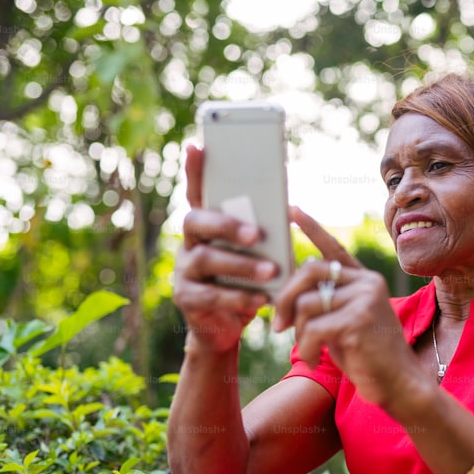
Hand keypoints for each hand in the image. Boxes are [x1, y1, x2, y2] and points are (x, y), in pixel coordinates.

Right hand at [172, 144, 277, 353]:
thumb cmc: (246, 282)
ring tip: (271, 271)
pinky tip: (262, 300)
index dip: (195, 171)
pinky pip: (212, 296)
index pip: (198, 193)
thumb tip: (289, 206)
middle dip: (226, 225)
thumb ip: (262, 232)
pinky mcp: (187, 300)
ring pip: (207, 260)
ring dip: (242, 265)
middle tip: (256, 234)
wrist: (226, 327)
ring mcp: (184, 271)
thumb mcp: (257, 255)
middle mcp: (190, 243)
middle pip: (196, 222)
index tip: (198, 146)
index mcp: (207, 227)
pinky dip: (240, 297)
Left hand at [275, 208, 428, 407]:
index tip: (290, 209)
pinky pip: (314, 328)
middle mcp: (367, 282)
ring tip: (307, 350)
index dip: (310, 227)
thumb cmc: (366, 356)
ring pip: (307, 303)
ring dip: (297, 332)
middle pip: (309, 270)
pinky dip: (307, 348)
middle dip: (285, 297)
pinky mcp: (359, 319)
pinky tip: (314, 361)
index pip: (332, 247)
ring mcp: (365, 298)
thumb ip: (324, 302)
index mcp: (363, 279)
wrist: (397, 384)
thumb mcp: (342, 322)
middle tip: (277, 325)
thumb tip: (284, 294)